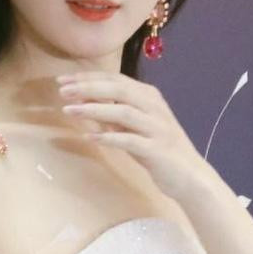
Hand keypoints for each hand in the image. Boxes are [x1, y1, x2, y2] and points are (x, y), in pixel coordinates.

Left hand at [58, 72, 208, 201]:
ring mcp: (157, 127)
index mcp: (149, 96)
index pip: (115, 79)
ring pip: (124, 111)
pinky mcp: (157, 149)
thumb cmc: (157, 149)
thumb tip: (81, 101)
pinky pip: (130, 140)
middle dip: (88, 88)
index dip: (88, 78)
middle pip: (119, 89)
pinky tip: (90, 137)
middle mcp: (154, 107)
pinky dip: (109, 137)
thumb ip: (110, 114)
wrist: (190, 176)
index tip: (63, 79)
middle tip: (62, 91)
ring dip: (94, 109)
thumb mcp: (131, 128)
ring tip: (69, 110)